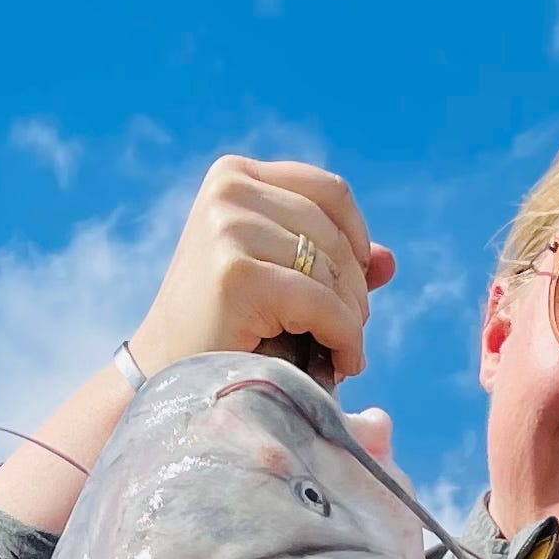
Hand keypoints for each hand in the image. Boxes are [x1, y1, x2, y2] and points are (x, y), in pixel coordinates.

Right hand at [131, 157, 394, 387]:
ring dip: (351, 319)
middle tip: (346, 337)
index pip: (330, 192)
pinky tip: (341, 364)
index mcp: (234, 176)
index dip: (357, 243)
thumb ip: (332, 263)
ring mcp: (228, 227)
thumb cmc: (225, 334)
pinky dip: (344, 338)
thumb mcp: (281, 283)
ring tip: (340, 353)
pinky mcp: (236, 273)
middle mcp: (229, 190)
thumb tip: (390, 260)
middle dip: (354, 290)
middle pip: (335, 232)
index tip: (352, 291)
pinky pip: (323, 303)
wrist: (168, 382)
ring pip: (333, 268)